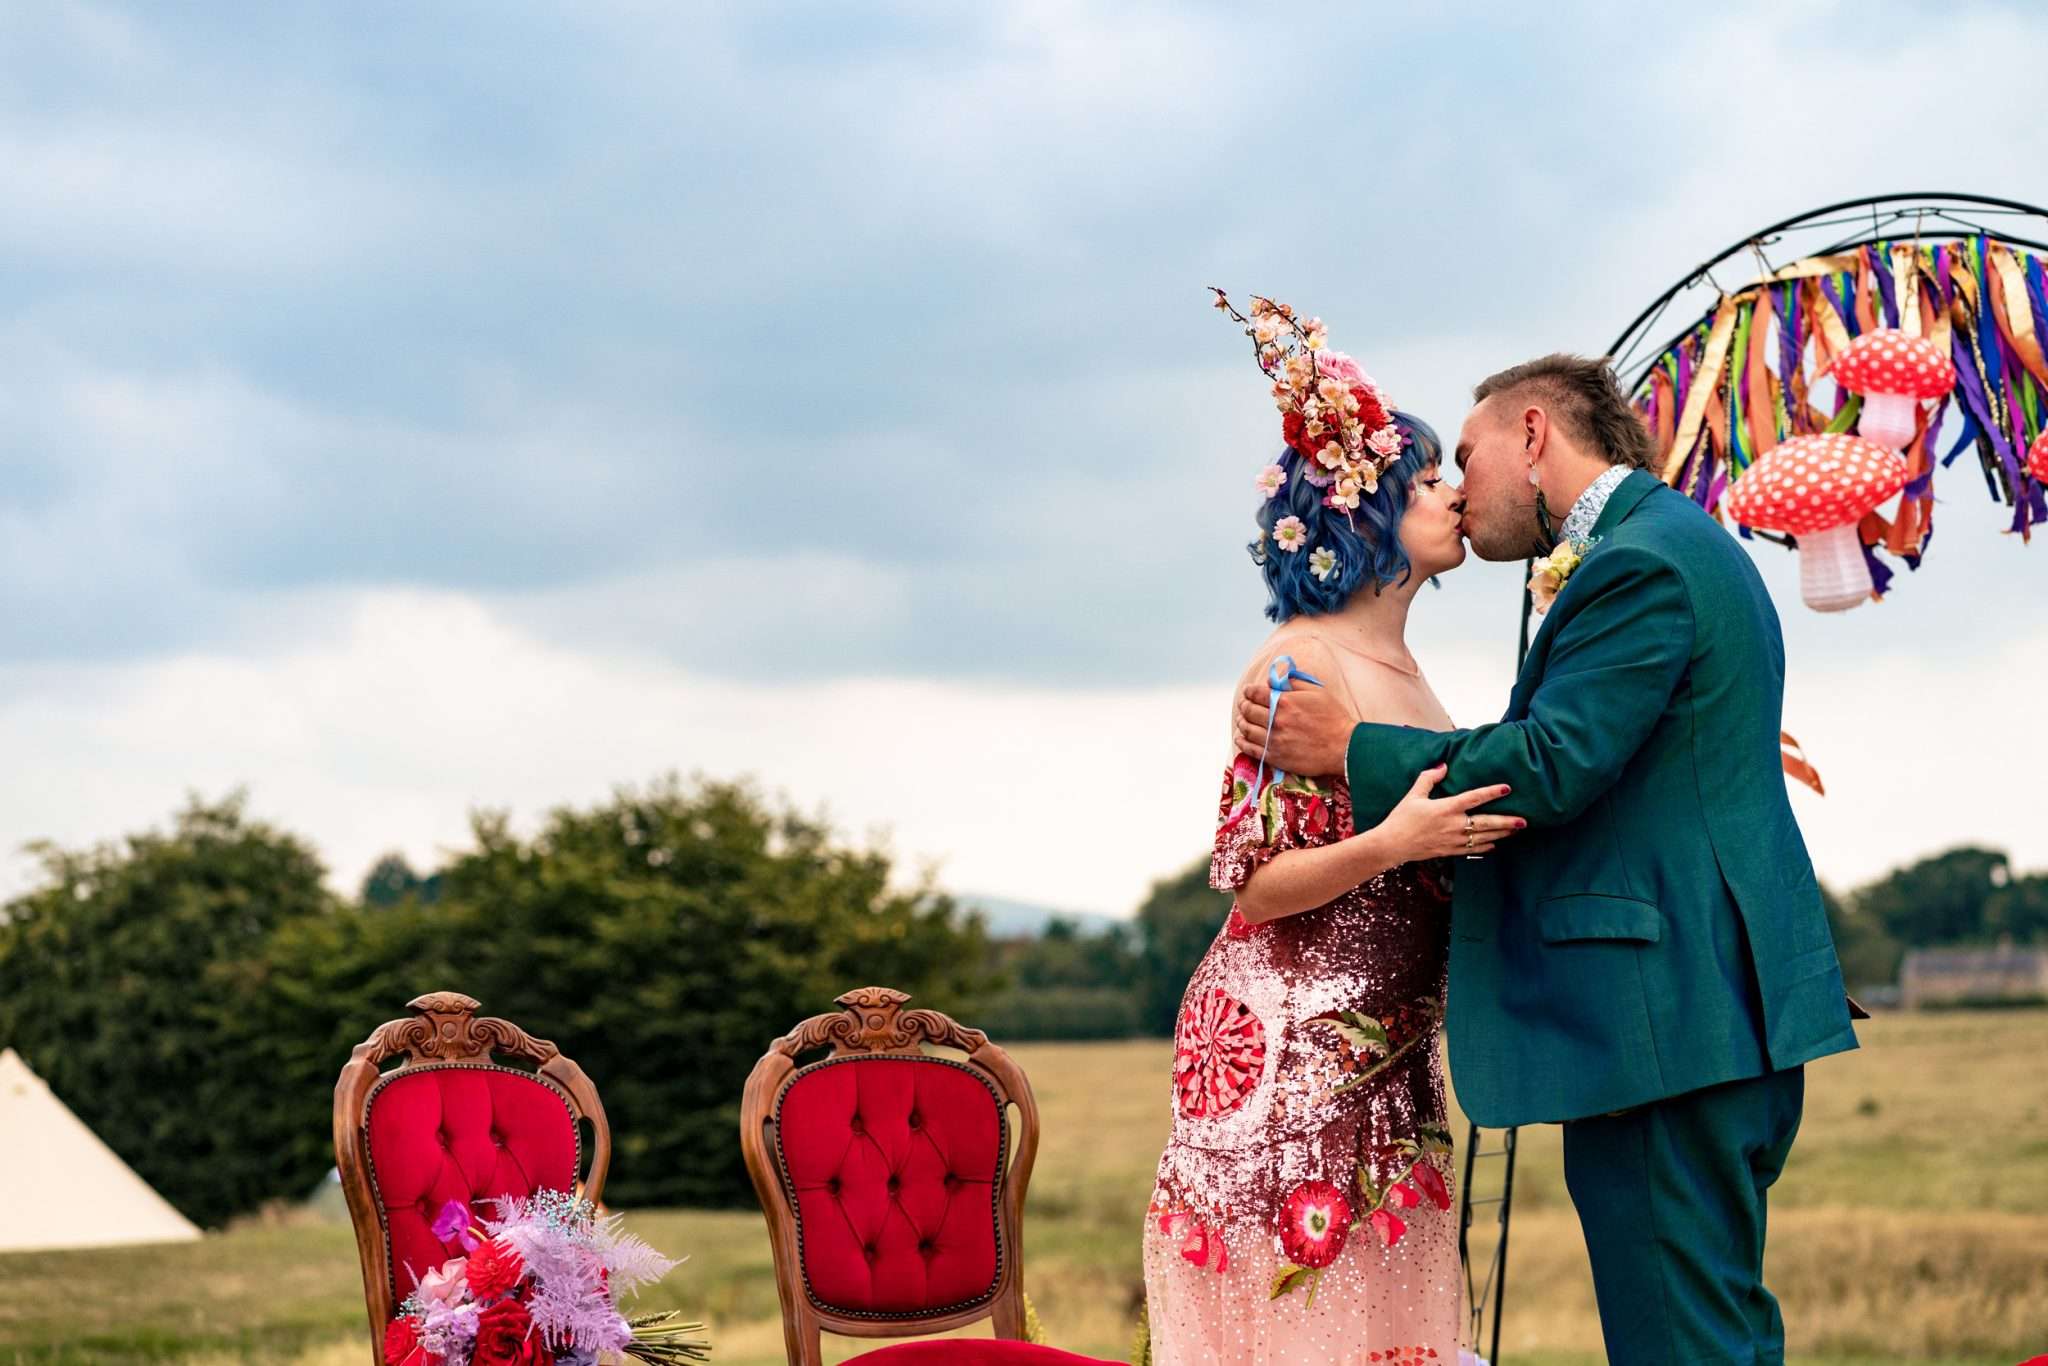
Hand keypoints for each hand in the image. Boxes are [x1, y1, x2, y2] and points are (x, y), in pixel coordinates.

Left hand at [1235, 674, 1353, 776]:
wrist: (1344, 747)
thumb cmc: (1332, 717)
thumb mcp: (1316, 691)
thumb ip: (1293, 682)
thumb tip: (1272, 680)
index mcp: (1284, 702)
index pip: (1255, 693)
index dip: (1249, 691)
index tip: (1248, 691)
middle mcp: (1275, 720)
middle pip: (1248, 710)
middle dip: (1243, 705)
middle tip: (1243, 704)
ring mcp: (1274, 740)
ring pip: (1246, 729)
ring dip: (1241, 722)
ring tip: (1241, 719)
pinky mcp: (1275, 757)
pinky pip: (1250, 749)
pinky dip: (1242, 742)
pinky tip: (1240, 738)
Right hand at [1377, 765, 1523, 859]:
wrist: (1392, 844)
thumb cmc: (1401, 818)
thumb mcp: (1413, 794)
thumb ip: (1429, 778)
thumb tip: (1443, 765)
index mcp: (1446, 808)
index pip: (1474, 798)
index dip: (1491, 792)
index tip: (1507, 788)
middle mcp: (1453, 825)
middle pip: (1486, 823)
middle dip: (1506, 822)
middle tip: (1523, 820)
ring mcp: (1453, 840)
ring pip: (1483, 838)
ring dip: (1501, 834)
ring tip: (1515, 831)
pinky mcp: (1449, 851)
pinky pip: (1472, 850)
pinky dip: (1485, 847)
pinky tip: (1495, 845)